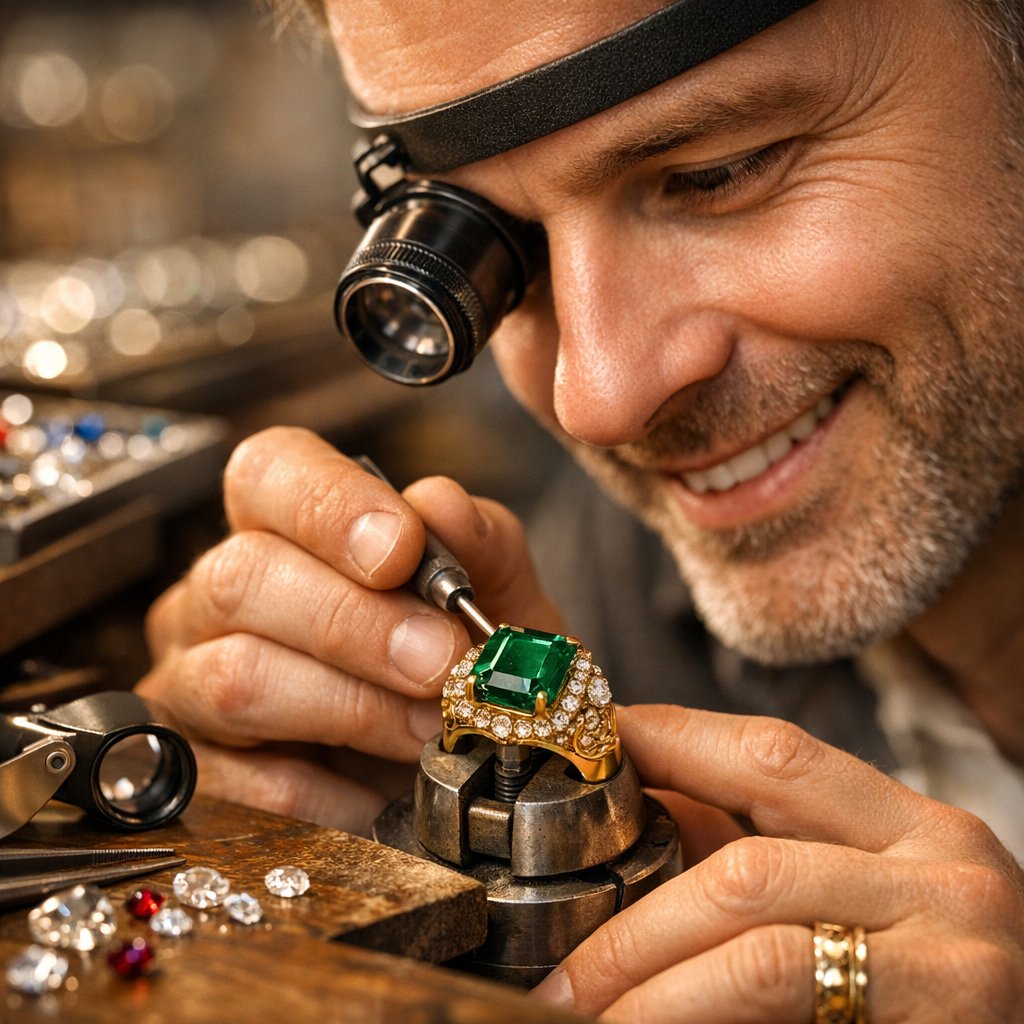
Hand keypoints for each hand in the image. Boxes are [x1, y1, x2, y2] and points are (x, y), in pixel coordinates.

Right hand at [137, 426, 561, 834]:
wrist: (470, 757)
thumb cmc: (463, 660)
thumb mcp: (496, 597)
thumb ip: (479, 542)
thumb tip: (440, 505)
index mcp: (281, 527)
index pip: (268, 473)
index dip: (329, 505)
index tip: (402, 550)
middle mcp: (218, 596)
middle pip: (244, 577)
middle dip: (356, 623)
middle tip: (441, 661)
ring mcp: (192, 683)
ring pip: (238, 679)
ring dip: (355, 707)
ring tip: (430, 726)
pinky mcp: (200, 775)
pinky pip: (253, 783)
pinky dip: (337, 795)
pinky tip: (386, 790)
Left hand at [533, 704, 1023, 1021]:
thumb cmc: (944, 979)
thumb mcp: (870, 893)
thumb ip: (769, 853)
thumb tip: (644, 809)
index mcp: (915, 827)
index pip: (772, 751)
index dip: (667, 742)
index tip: (588, 751)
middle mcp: (945, 876)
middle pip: (747, 867)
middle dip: (634, 927)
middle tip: (560, 979)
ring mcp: (957, 959)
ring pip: (758, 955)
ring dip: (654, 990)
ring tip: (585, 1016)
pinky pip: (788, 1019)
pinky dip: (702, 1023)